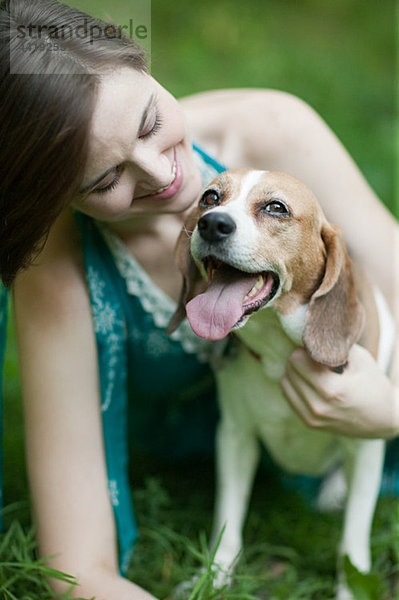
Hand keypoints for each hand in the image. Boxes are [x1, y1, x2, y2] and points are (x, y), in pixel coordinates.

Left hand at [281, 344, 398, 438]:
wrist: (383, 418)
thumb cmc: (372, 384)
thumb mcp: (359, 359)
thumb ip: (333, 347)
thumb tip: (309, 337)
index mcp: (332, 390)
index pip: (296, 360)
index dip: (305, 350)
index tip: (316, 350)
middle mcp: (318, 406)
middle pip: (289, 370)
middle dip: (299, 360)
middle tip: (314, 359)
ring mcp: (312, 418)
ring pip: (285, 383)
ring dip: (295, 373)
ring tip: (313, 372)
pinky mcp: (309, 423)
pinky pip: (289, 396)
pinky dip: (296, 386)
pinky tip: (311, 383)